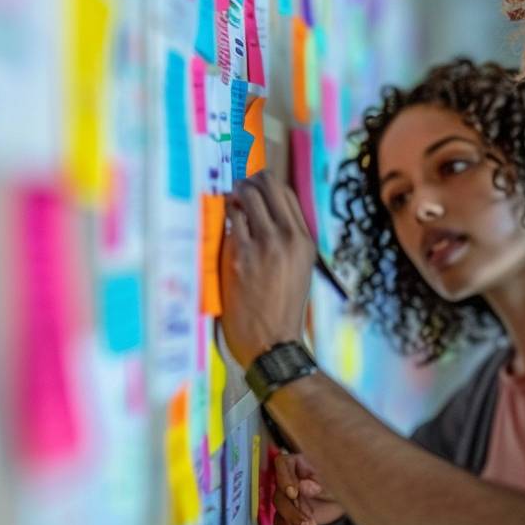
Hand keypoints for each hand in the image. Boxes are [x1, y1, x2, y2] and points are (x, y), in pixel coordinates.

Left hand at [219, 172, 315, 369]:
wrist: (273, 343)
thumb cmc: (282, 311)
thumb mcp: (297, 271)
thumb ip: (286, 243)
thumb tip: (264, 217)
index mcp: (305, 241)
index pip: (286, 193)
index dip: (266, 185)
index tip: (252, 189)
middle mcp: (288, 237)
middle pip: (268, 184)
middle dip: (248, 182)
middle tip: (235, 192)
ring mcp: (265, 244)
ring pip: (247, 195)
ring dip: (233, 195)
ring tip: (226, 205)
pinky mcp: (240, 254)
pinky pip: (230, 218)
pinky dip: (223, 215)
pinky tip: (219, 225)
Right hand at [275, 453, 345, 524]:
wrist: (343, 500)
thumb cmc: (339, 483)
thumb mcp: (335, 482)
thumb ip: (320, 483)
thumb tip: (304, 486)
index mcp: (299, 462)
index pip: (283, 463)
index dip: (284, 478)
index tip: (293, 493)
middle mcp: (289, 478)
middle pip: (279, 491)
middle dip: (292, 509)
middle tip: (307, 521)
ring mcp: (286, 496)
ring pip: (279, 508)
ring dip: (292, 521)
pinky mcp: (287, 512)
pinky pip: (280, 522)